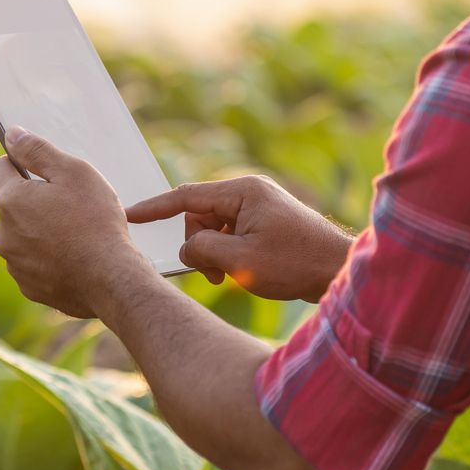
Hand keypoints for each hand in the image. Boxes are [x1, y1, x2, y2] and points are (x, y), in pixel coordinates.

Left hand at [0, 127, 148, 317]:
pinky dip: (49, 258)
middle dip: (35, 201)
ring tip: (76, 234)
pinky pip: (34, 263)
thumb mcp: (73, 172)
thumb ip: (37, 150)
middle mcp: (3, 234)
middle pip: (13, 205)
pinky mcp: (29, 286)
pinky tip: (74, 257)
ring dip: (41, 231)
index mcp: (11, 201)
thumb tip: (12, 135)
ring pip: (23, 236)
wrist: (111, 279)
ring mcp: (15, 264)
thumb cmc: (96, 221)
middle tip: (70, 205)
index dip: (20, 162)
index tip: (40, 169)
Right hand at [126, 175, 354, 302]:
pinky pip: (232, 234)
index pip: (186, 196)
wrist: (340, 270)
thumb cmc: (295, 264)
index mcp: (242, 192)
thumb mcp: (240, 260)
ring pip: (215, 228)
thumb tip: (188, 248)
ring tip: (230, 277)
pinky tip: (243, 272)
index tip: (129, 215)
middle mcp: (250, 192)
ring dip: (214, 254)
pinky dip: (229, 254)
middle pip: (200, 215)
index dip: (154, 208)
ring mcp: (259, 207)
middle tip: (212, 275)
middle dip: (198, 245)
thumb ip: (203, 249)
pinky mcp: (266, 223)